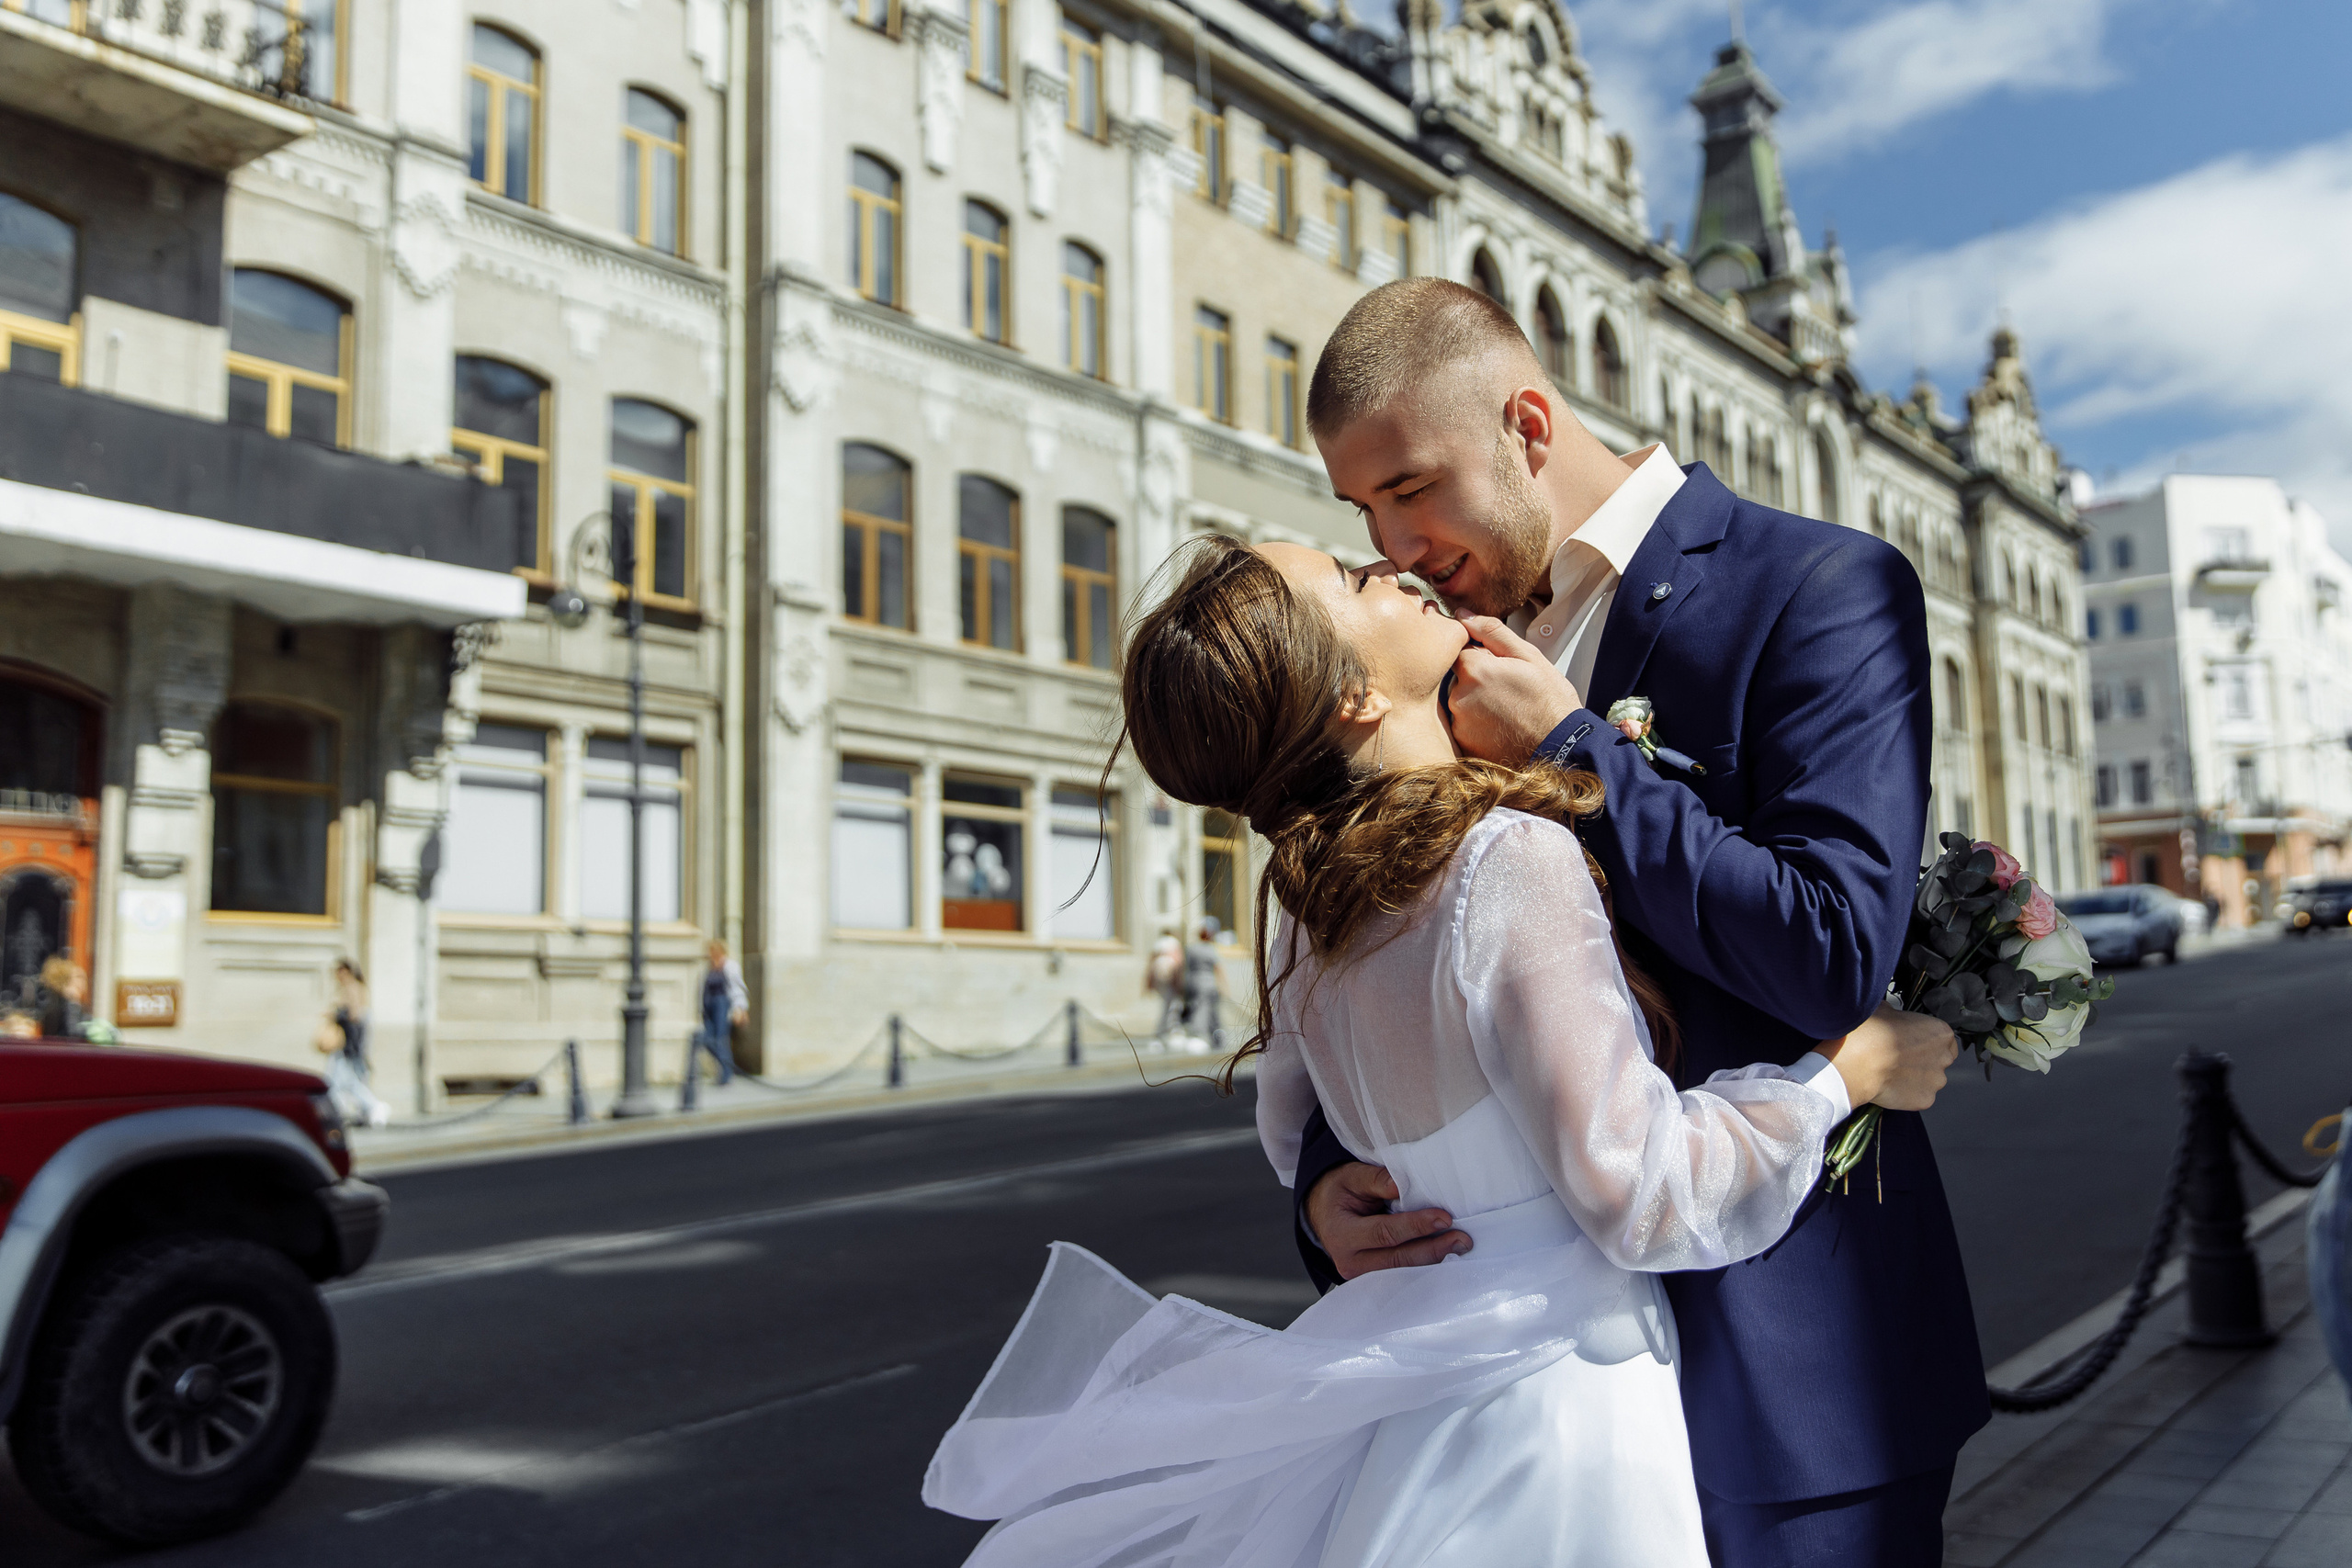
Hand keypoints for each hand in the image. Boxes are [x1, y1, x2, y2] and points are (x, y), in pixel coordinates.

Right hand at [1304, 1161, 1470, 1279]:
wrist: (1323, 1214)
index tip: (1444, 1217)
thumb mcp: (1351, 1177)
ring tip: (1460, 1247)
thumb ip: (1375, 1180)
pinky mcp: (1373, 1280)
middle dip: (1433, 1249)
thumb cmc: (1340, 1192)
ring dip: (1433, 1259)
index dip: (1415, 1226)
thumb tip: (1402, 1185)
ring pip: (1403, 1271)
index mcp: (1341, 1234)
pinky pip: (1402, 1274)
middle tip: (1463, 1239)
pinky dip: (1424, 1264)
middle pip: (1398, 1259)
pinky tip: (1446, 1255)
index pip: (1384, 1233)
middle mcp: (1349, 1262)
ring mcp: (1361, 1276)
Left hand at [1446, 616, 1582, 763]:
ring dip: (1478, 703)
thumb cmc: (1550, 701)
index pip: (1460, 651)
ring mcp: (1460, 724)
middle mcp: (1459, 697)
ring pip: (1461, 702)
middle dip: (1479, 680)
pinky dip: (1478, 726)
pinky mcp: (1463, 746)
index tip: (1499, 667)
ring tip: (1508, 712)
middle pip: (1459, 678)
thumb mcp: (1529, 657)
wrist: (1562, 748)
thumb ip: (1492, 632)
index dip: (1481, 656)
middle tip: (1509, 692)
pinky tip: (1501, 728)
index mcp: (1475, 670)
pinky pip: (1463, 727)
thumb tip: (1463, 615)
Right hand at [1815, 1000, 1957, 1111]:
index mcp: (1940, 1032)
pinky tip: (1888, 1086)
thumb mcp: (1883, 1010)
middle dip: (1922, 1061)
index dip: (1926, 1041)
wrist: (1858, 1062)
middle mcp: (1944, 1057)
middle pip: (1938, 1061)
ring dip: (1914, 1078)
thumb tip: (1888, 1016)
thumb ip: (1895, 1015)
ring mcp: (1936, 1081)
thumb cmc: (1870, 1033)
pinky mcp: (1925, 1100)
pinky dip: (1906, 1094)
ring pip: (1929, 1080)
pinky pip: (1917, 1097)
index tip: (1911, 1043)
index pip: (1944, 1039)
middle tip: (1897, 1058)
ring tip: (1889, 1074)